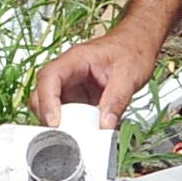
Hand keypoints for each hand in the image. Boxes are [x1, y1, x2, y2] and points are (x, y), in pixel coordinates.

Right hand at [31, 31, 160, 128]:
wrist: (139, 43)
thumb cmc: (132, 50)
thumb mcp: (129, 75)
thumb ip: (117, 101)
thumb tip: (105, 126)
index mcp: (76, 59)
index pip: (50, 77)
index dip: (47, 101)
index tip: (54, 122)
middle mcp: (68, 72)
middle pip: (42, 93)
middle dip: (46, 115)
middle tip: (61, 135)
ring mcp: (71, 85)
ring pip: (51, 106)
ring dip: (58, 122)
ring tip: (74, 137)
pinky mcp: (78, 98)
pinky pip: (67, 113)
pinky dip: (71, 125)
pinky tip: (83, 133)